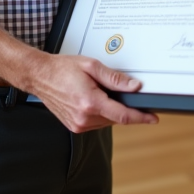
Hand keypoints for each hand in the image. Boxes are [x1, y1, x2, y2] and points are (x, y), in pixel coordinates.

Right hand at [27, 55, 158, 133]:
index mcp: (90, 103)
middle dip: (122, 107)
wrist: (40, 76)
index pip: (123, 115)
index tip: (153, 118)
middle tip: (116, 91)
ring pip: (107, 121)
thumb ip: (114, 78)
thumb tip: (134, 86)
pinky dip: (100, 113)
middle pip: (116, 118)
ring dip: (110, 110)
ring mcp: (78, 124)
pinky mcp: (75, 126)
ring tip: (97, 92)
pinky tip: (92, 100)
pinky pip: (96, 123)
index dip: (141, 117)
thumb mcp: (92, 66)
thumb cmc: (62, 69)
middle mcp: (84, 118)